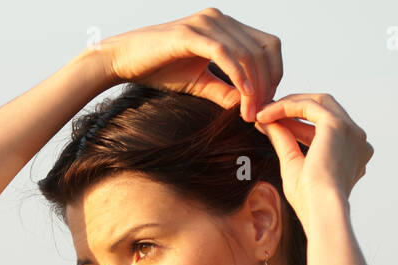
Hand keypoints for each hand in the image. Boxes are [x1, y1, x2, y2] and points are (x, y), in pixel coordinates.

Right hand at [101, 8, 282, 121]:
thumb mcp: (198, 82)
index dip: (274, 73)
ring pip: (247, 53)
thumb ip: (224, 90)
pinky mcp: (192, 34)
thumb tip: (247, 105)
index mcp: (224, 26)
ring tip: (250, 112)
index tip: (265, 103)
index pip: (267, 45)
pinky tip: (243, 96)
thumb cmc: (157, 69)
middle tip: (261, 113)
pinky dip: (238, 76)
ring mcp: (206, 23)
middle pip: (263, 49)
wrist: (123, 60)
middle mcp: (219, 18)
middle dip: (267, 83)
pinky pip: (225, 54)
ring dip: (254, 86)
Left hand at [254, 94, 373, 233]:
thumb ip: (284, 140)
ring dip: (289, 105)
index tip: (272, 123)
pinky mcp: (339, 126)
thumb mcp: (293, 164)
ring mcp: (351, 131)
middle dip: (293, 108)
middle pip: (324, 109)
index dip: (297, 122)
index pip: (324, 127)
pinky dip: (287, 107)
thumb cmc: (309, 200)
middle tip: (266, 112)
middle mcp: (356, 139)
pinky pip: (310, 106)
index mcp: (352, 152)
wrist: (321, 209)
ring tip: (263, 113)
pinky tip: (267, 115)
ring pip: (319, 103)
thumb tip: (267, 123)